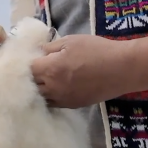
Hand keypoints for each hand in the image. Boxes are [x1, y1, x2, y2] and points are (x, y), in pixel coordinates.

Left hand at [30, 35, 147, 107]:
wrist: (121, 68)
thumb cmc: (96, 50)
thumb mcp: (70, 41)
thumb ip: (50, 47)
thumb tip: (37, 52)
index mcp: (51, 69)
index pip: (27, 70)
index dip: (25, 63)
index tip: (28, 58)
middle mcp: (53, 87)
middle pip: (31, 86)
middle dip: (29, 77)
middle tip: (32, 69)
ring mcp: (63, 99)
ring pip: (40, 98)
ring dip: (38, 89)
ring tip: (41, 79)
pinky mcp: (72, 105)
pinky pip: (53, 103)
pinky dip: (49, 97)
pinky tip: (52, 88)